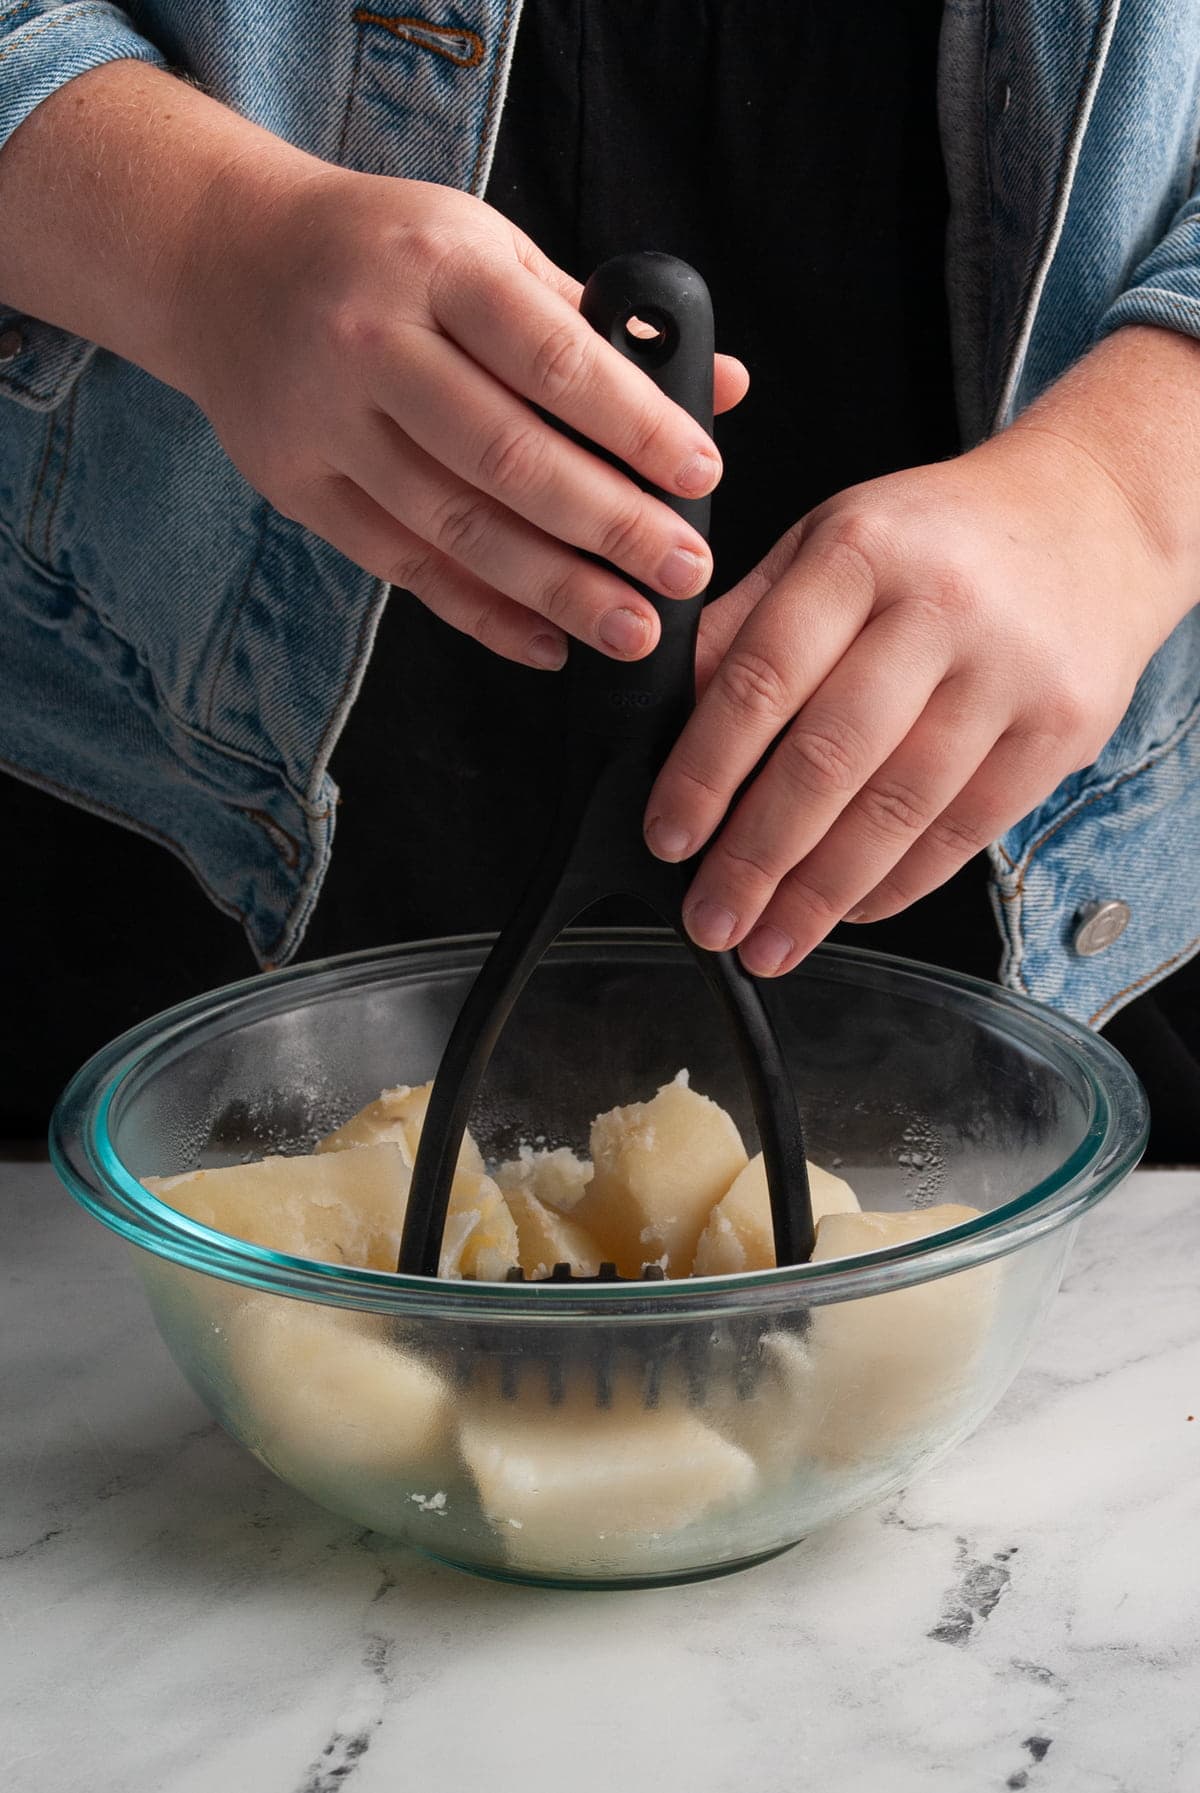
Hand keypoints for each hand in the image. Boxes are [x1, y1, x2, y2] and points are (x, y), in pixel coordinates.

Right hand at [0, 62, 746, 672]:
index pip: (553, 358)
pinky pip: (402, 565)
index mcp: (437, 264)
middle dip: (609, 525)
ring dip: (555, 589)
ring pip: (455, 525)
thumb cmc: (385, 253)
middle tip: (684, 574)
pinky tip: (547, 642)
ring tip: (632, 630)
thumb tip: (722, 385)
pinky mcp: (298, 485)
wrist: (221, 260)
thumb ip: (597, 323)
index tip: (700, 476)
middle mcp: (372, 340)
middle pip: (507, 456)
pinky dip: (480, 613)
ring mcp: (326, 420)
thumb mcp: (488, 249)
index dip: (634, 426)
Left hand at [644, 327, 1199, 974]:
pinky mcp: (1063, 727)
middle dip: (756, 856)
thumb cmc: (940, 536)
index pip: (760, 679)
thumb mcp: (830, 538)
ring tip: (770, 942)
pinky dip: (901, 881)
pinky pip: (967, 827)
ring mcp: (1009, 671)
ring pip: (899, 806)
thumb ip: (749, 623)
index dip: (704, 772)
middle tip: (712, 918)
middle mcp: (938, 607)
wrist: (1097, 511)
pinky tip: (851, 909)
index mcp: (859, 551)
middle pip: (828, 757)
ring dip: (823, 892)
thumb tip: (672, 723)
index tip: (669, 837)